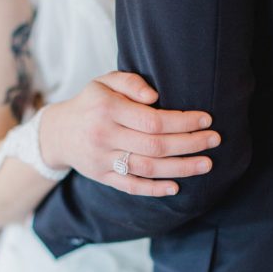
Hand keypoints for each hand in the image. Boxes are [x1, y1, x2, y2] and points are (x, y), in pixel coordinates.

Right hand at [39, 71, 220, 196]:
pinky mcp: (103, 177)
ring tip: (206, 164)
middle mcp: (105, 136)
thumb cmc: (90, 103)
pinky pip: (131, 186)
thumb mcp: (104, 82)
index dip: (183, 122)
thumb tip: (156, 96)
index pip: (153, 120)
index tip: (206, 119)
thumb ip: (130, 83)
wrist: (58, 133)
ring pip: (148, 168)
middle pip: (155, 145)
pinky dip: (155, 189)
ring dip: (181, 168)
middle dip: (189, 144)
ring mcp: (103, 160)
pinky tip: (176, 187)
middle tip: (215, 141)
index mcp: (107, 109)